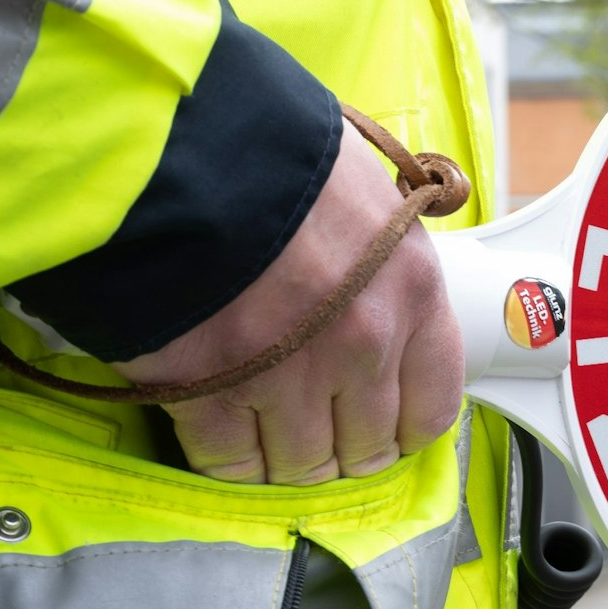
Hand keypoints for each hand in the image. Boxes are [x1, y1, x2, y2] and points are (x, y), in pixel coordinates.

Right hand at [116, 120, 464, 483]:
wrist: (173, 143)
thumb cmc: (266, 148)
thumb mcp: (359, 189)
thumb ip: (376, 255)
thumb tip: (374, 280)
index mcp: (409, 289)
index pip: (433, 404)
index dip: (405, 427)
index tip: (387, 427)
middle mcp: (362, 343)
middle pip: (366, 447)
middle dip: (344, 452)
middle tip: (322, 440)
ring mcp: (288, 374)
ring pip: (301, 465)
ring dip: (287, 464)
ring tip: (271, 445)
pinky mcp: (210, 390)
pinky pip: (229, 460)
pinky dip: (227, 463)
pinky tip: (223, 441)